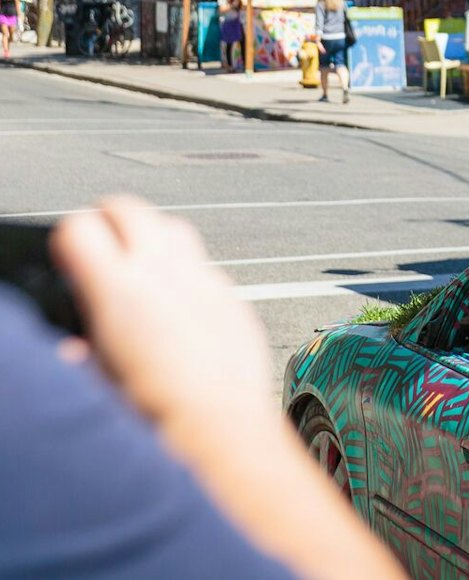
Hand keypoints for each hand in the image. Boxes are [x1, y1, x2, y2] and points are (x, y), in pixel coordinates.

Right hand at [50, 197, 274, 438]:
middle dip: (107, 218)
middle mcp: (163, 274)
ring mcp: (203, 279)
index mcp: (119, 291)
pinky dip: (187, 271)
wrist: (222, 429)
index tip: (66, 252)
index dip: (68, 237)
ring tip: (138, 258)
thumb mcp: (94, 386)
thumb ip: (78, 354)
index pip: (81, 228)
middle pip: (129, 209)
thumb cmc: (155, 418)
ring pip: (173, 227)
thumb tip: (68, 349)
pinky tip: (179, 298)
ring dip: (151, 235)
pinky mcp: (232, 295)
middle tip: (97, 236)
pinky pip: (206, 265)